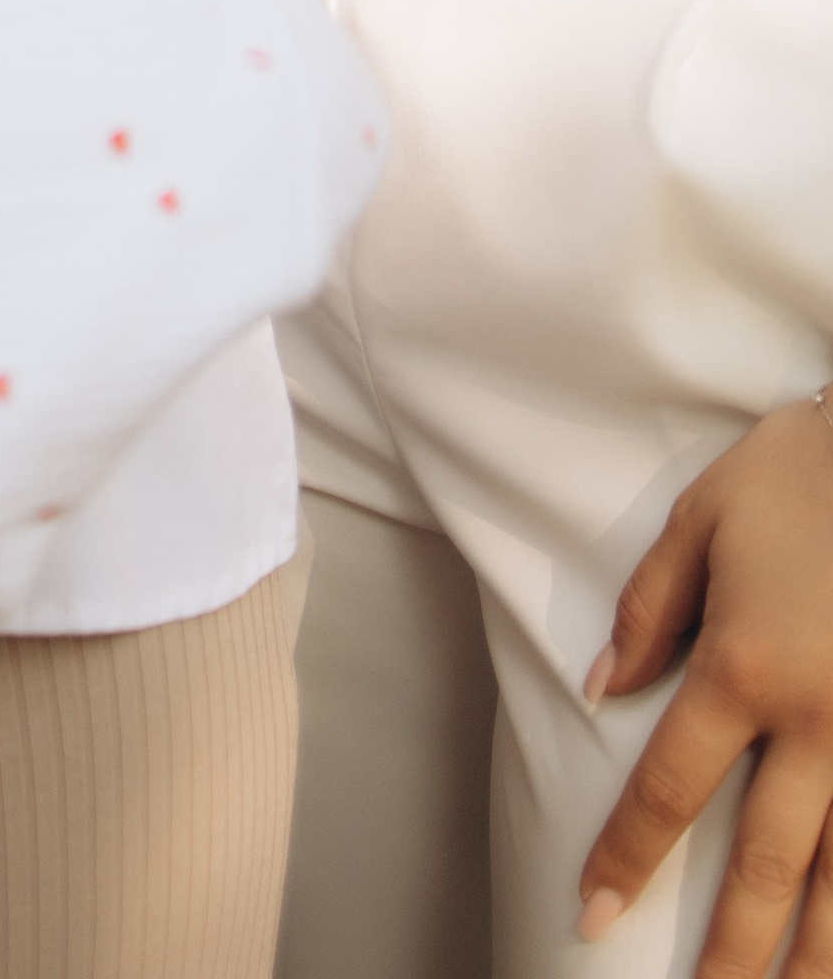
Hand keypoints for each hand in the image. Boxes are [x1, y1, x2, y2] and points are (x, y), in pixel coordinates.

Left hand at [576, 398, 832, 967]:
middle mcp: (823, 724)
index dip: (627, 858)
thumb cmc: (806, 469)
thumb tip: (602, 690)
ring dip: (821, 956)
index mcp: (747, 668)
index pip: (669, 788)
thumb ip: (651, 609)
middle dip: (733, 951)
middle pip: (771, 866)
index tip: (590, 917)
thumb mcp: (704, 518)